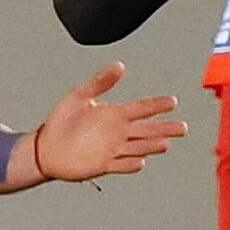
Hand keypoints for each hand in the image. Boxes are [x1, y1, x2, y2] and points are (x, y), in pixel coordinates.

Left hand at [34, 63, 185, 182]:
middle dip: (165, 127)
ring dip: (151, 146)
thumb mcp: (79, 96)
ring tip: (166, 143)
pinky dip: (130, 164)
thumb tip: (119, 65)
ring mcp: (112, 149)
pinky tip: (140, 162)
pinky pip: (121, 165)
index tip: (173, 102)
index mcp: (114, 114)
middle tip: (184, 127)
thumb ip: (100, 82)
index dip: (157, 105)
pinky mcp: (103, 165)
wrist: (46, 148)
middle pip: (147, 129)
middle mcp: (117, 132)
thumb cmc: (62, 121)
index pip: (141, 108)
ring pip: (138, 147)